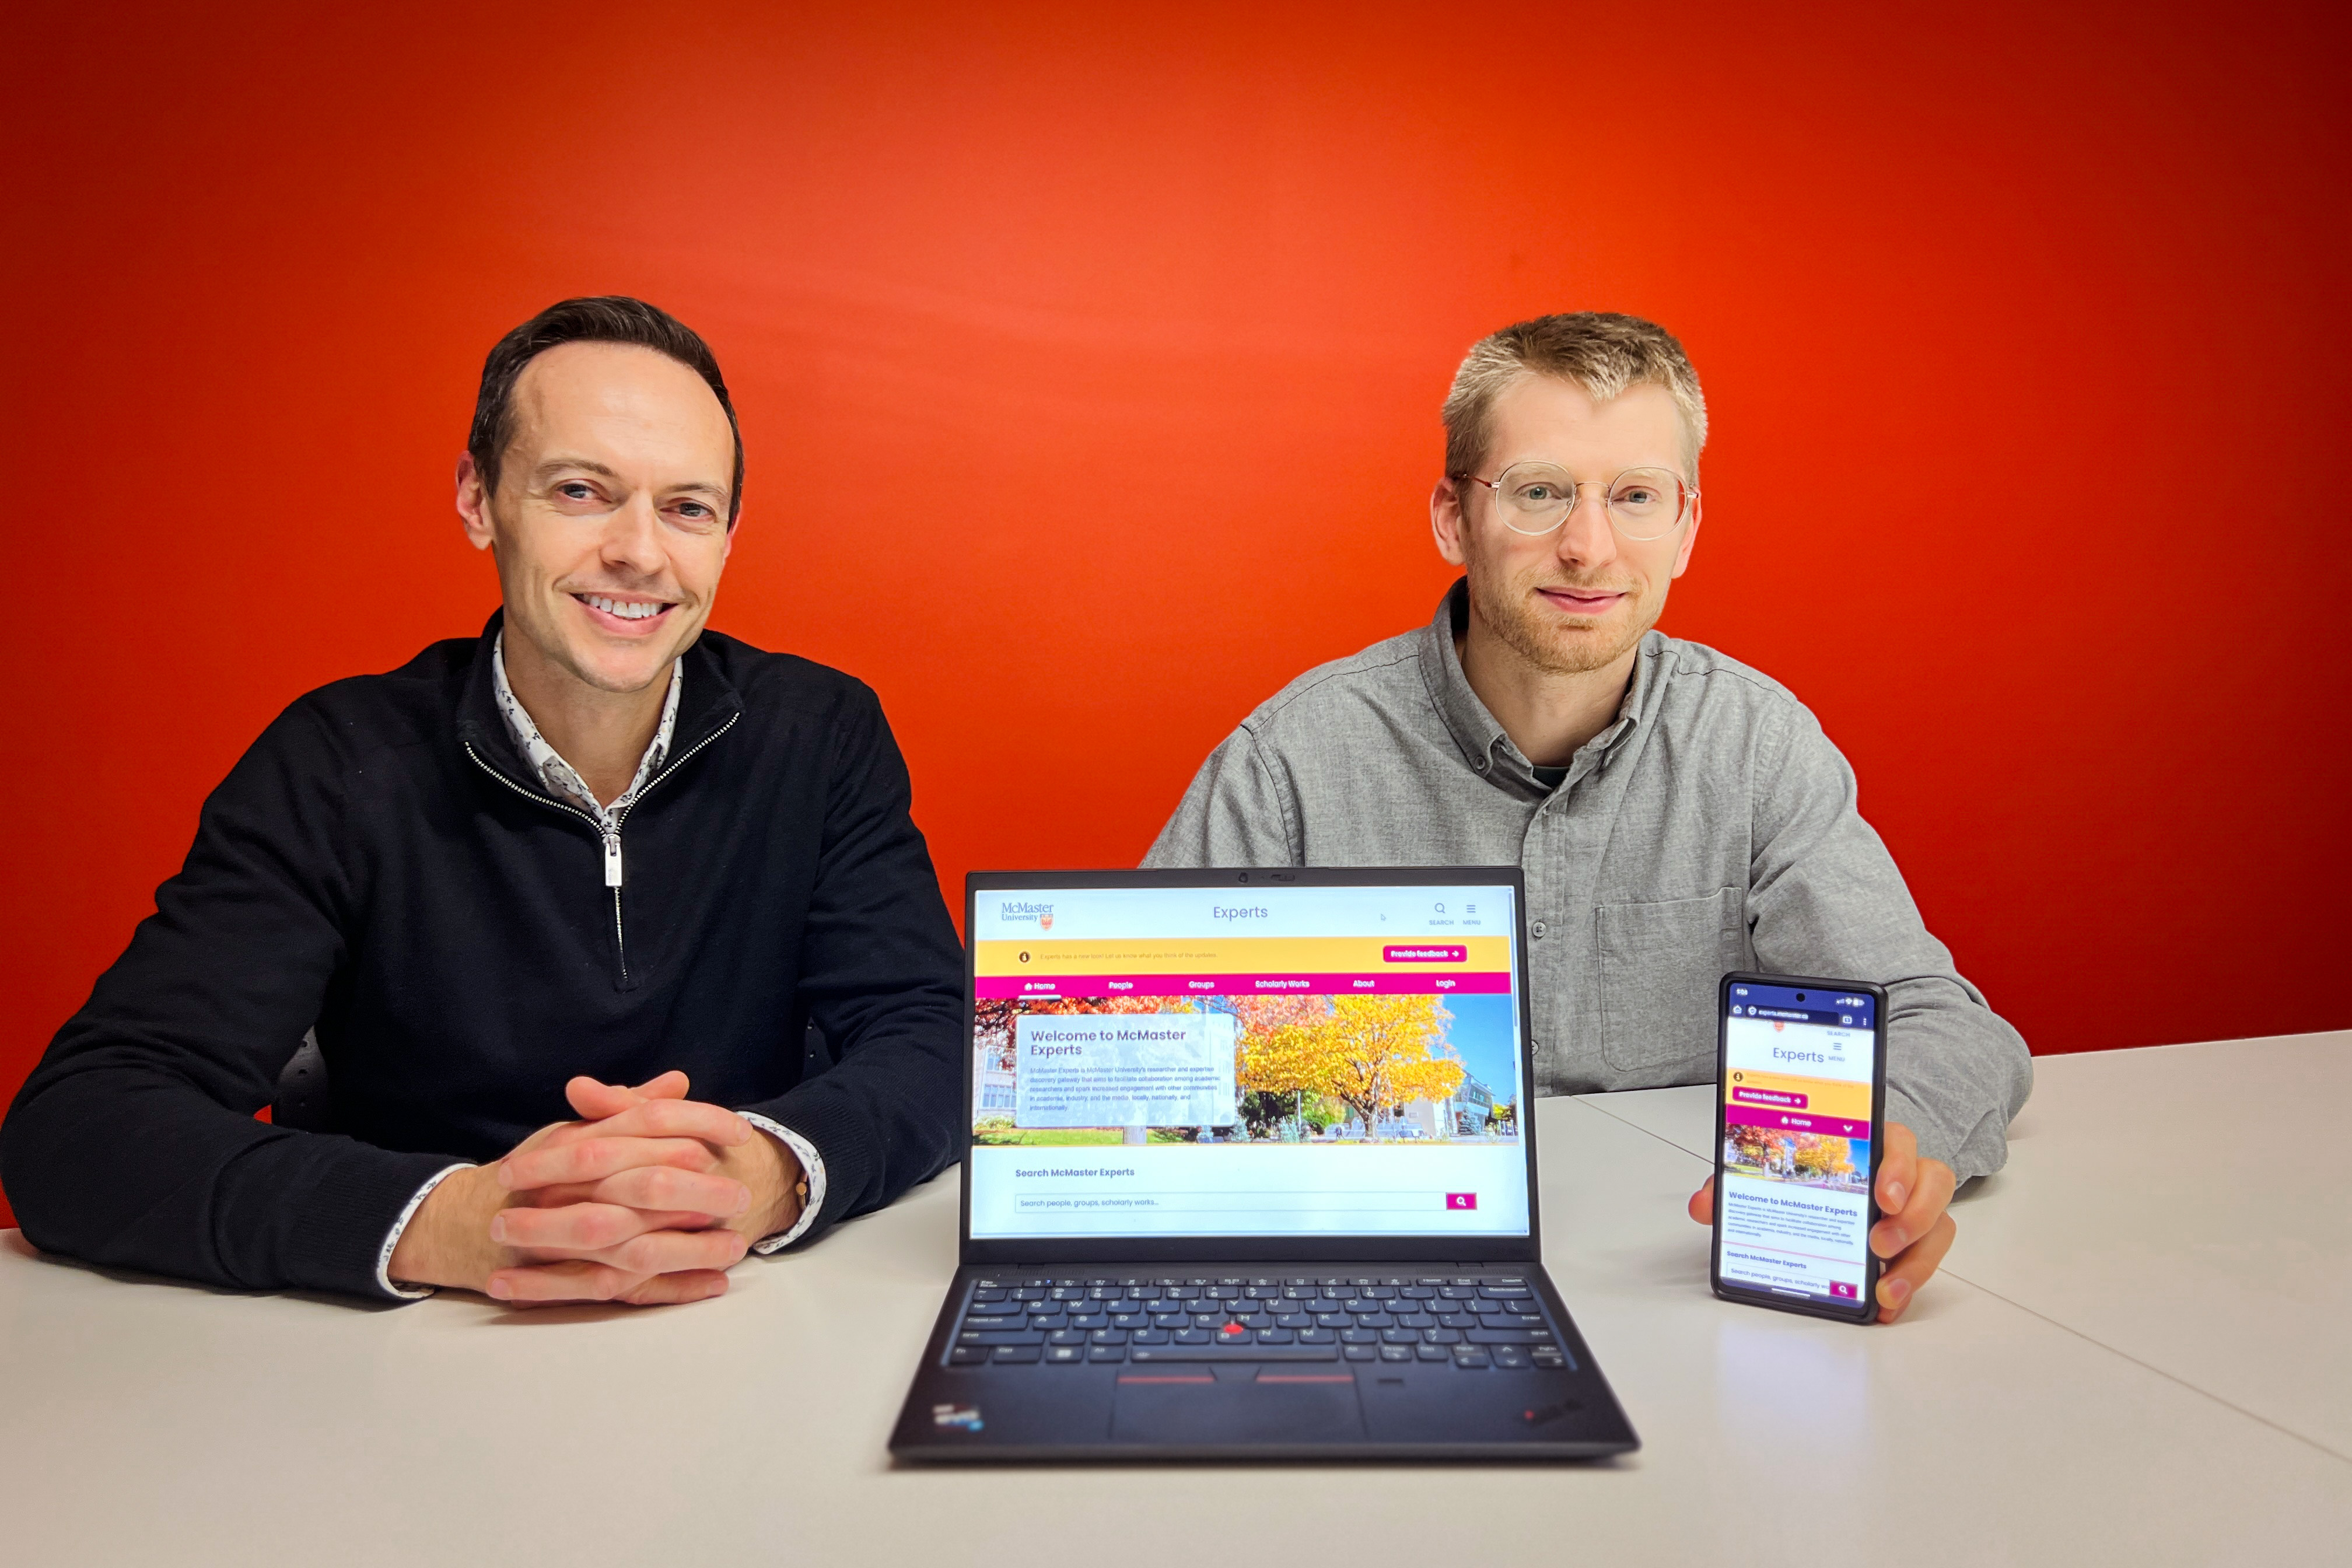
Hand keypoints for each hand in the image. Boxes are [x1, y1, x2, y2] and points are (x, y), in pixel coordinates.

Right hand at [387, 1071, 768, 1305]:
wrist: (474, 1224)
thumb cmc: (541, 1173)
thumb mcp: (579, 1130)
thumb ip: (628, 1108)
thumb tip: (678, 1082)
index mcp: (584, 1145)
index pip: (646, 1125)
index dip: (700, 1125)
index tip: (742, 1133)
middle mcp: (577, 1191)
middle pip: (643, 1187)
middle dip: (698, 1192)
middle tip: (742, 1195)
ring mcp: (574, 1242)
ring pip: (635, 1246)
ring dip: (691, 1248)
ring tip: (737, 1247)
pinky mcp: (577, 1282)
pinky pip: (626, 1290)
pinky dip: (673, 1289)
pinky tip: (714, 1284)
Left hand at [1686, 1120, 1956, 1322]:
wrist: (1818, 1203)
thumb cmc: (1803, 1179)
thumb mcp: (1768, 1178)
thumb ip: (1733, 1185)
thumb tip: (1704, 1205)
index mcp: (1870, 1145)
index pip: (1898, 1141)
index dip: (1898, 1166)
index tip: (1882, 1195)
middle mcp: (1901, 1175)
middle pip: (1934, 1183)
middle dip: (1913, 1216)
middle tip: (1880, 1243)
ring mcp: (1913, 1210)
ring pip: (1939, 1225)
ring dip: (1917, 1259)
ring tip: (1884, 1286)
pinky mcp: (1914, 1244)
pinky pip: (1928, 1262)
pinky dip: (1909, 1286)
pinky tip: (1885, 1304)